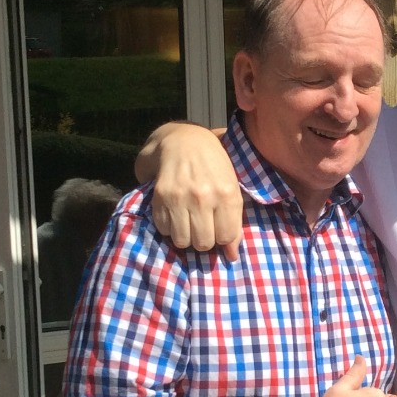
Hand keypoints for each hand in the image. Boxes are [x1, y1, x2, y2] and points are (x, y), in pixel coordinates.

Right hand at [143, 123, 242, 259]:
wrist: (183, 139)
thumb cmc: (213, 164)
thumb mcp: (232, 188)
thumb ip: (235, 222)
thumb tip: (232, 257)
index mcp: (227, 194)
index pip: (226, 237)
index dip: (222, 238)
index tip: (218, 229)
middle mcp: (203, 197)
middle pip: (203, 243)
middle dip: (203, 239)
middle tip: (202, 226)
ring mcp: (180, 197)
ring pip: (182, 240)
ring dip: (185, 235)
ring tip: (187, 220)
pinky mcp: (161, 197)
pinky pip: (164, 229)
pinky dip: (169, 226)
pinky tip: (174, 212)